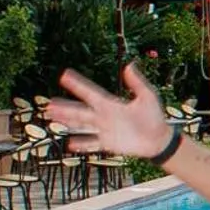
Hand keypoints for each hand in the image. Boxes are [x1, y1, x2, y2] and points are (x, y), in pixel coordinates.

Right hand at [48, 63, 173, 157]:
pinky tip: (70, 144)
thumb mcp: (148, 96)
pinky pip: (93, 143)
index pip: (91, 92)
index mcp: (111, 104)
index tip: (65, 75)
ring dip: (68, 122)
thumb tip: (129, 65)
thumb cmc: (154, 117)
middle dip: (66, 107)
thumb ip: (137, 82)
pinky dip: (82, 144)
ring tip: (53, 118)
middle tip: (49, 103)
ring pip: (83, 125)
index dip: (78, 84)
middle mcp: (105, 116)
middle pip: (81, 110)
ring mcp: (106, 130)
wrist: (160, 140)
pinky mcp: (110, 144)